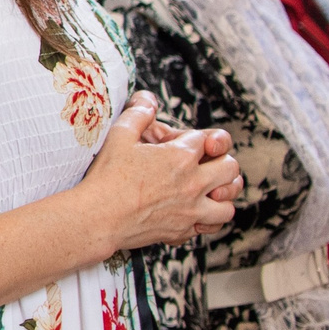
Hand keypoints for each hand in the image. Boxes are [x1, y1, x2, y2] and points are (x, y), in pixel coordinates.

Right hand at [83, 96, 239, 251]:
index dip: (192, 139)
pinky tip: (194, 215)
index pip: (204, 139)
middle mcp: (193, 183)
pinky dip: (207, 222)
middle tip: (204, 165)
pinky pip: (210, 228)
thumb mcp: (119, 136)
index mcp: (181, 156)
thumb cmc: (107, 177)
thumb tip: (148, 99)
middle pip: (230, 168)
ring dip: (221, 197)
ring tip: (208, 193)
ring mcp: (191, 210)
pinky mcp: (182, 231)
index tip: (176, 144)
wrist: (98, 218)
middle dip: (221, 162)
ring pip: (228, 204)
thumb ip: (138, 114)